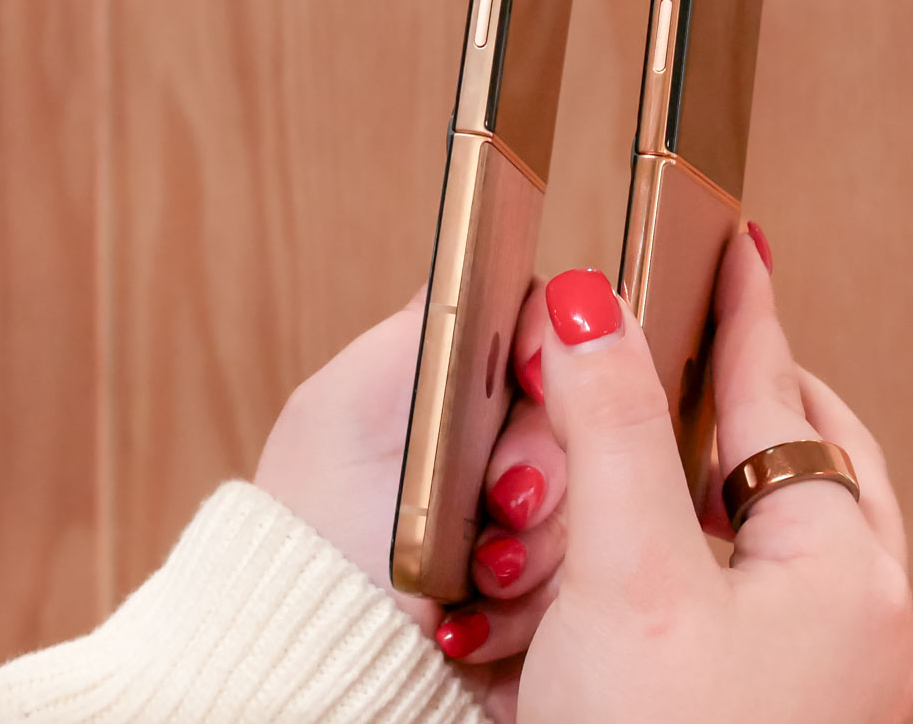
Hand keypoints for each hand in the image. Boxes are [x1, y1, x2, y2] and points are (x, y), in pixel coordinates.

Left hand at [252, 288, 567, 721]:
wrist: (313, 650)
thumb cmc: (314, 529)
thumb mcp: (350, 402)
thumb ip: (427, 322)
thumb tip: (493, 262)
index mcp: (471, 394)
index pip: (561, 348)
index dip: (560, 366)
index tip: (533, 387)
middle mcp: (510, 453)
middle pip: (591, 429)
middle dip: (547, 471)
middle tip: (503, 501)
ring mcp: (532, 528)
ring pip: (599, 509)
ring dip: (541, 548)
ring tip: (479, 573)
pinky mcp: (544, 595)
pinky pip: (586, 582)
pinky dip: (536, 602)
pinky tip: (481, 613)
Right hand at [511, 231, 912, 721]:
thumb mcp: (625, 578)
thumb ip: (612, 432)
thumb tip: (594, 309)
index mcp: (843, 575)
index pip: (782, 401)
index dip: (746, 317)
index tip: (739, 250)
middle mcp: (860, 629)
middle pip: (818, 470)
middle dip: (762, 404)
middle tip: (724, 349)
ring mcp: (834, 685)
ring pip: (800, 542)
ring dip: (740, 489)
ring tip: (691, 454)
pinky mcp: (789, 720)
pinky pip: (776, 609)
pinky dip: (729, 562)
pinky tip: (678, 573)